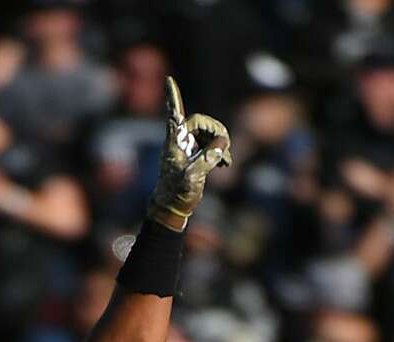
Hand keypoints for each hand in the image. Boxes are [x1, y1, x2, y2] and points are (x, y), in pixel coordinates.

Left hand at [151, 77, 231, 231]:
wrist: (172, 210)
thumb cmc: (176, 194)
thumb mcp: (193, 176)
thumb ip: (208, 157)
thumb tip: (223, 142)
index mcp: (174, 143)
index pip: (175, 115)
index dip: (173, 97)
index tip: (168, 79)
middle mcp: (180, 141)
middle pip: (200, 122)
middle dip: (215, 130)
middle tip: (225, 147)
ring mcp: (188, 148)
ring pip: (208, 133)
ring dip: (220, 142)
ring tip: (226, 160)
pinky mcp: (195, 157)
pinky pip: (211, 145)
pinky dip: (220, 150)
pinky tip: (225, 163)